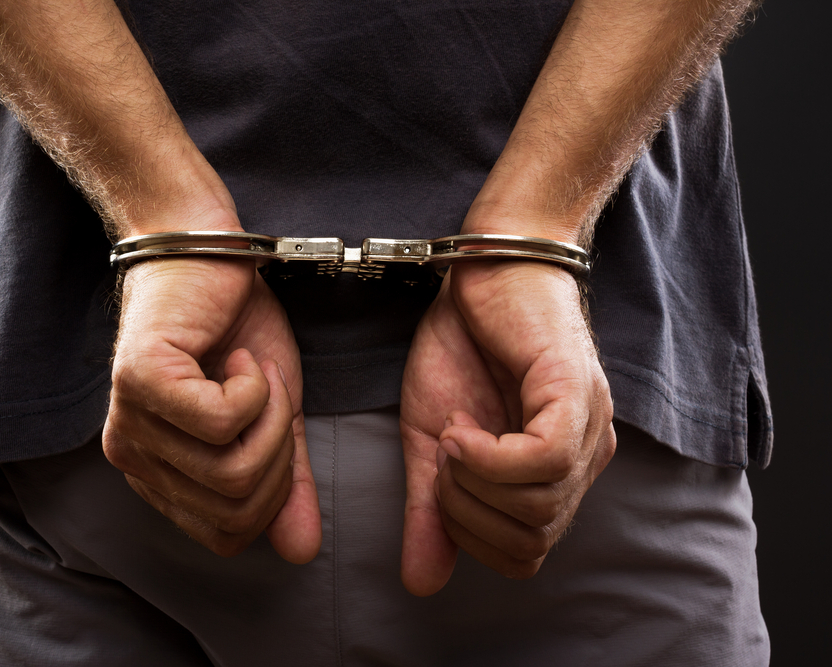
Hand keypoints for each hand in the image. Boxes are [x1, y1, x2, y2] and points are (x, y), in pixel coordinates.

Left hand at [102, 257, 321, 562]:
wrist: (207, 252)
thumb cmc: (235, 329)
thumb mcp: (276, 417)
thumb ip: (287, 482)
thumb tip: (304, 550)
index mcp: (160, 475)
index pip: (227, 534)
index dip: (274, 493)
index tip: (276, 427)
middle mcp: (133, 459)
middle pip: (234, 507)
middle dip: (278, 451)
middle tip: (269, 395)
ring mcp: (130, 422)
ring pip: (230, 469)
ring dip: (269, 415)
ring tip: (251, 372)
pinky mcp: (140, 381)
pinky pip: (220, 421)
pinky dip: (253, 388)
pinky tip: (236, 357)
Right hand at [399, 262, 615, 594]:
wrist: (477, 271)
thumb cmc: (461, 346)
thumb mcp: (431, 441)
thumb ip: (430, 511)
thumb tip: (420, 583)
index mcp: (554, 471)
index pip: (526, 553)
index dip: (472, 536)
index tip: (441, 481)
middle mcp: (583, 455)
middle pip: (534, 538)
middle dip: (468, 513)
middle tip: (444, 460)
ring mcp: (586, 424)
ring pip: (540, 504)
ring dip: (475, 480)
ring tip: (455, 434)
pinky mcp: (575, 391)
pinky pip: (543, 461)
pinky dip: (491, 457)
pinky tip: (465, 428)